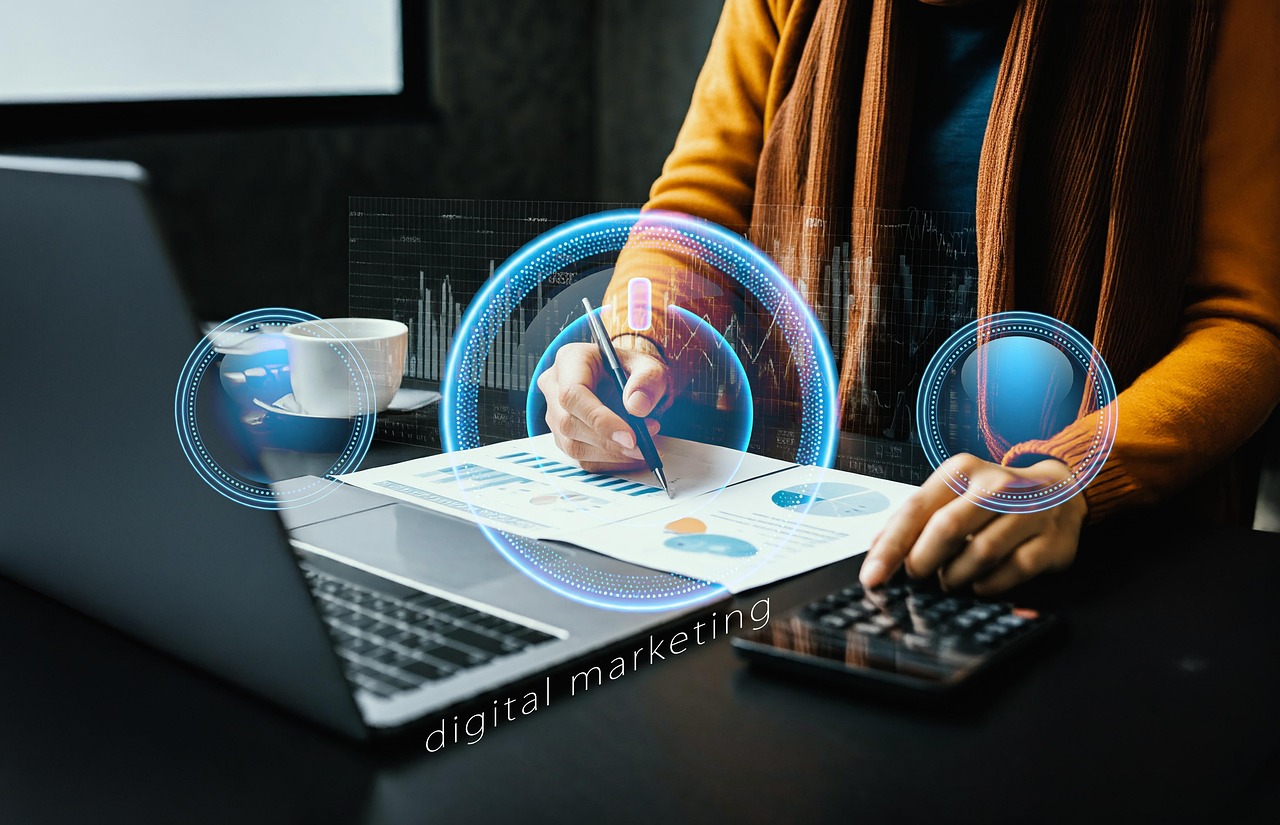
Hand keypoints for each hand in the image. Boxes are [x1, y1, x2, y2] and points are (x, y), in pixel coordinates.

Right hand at [535, 340, 670, 471]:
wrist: (629, 382)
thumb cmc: (634, 371)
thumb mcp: (650, 367)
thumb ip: (648, 381)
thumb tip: (637, 407)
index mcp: (571, 360)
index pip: (573, 394)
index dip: (600, 420)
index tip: (631, 437)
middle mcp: (555, 386)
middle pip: (569, 423)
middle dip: (609, 442)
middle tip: (643, 446)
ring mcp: (555, 414)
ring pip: (573, 445)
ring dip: (611, 454)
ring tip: (643, 447)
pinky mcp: (563, 437)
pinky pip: (581, 458)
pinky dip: (610, 462)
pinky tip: (631, 454)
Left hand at [859, 454, 1086, 595]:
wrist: (1059, 490)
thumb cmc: (991, 497)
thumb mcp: (951, 494)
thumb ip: (915, 519)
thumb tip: (876, 550)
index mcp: (962, 470)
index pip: (916, 508)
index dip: (890, 546)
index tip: (872, 577)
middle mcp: (997, 485)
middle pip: (947, 528)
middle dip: (923, 560)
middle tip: (916, 575)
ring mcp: (1029, 512)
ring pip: (980, 552)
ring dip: (955, 576)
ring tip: (948, 579)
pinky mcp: (1051, 541)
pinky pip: (1013, 571)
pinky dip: (988, 585)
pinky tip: (979, 583)